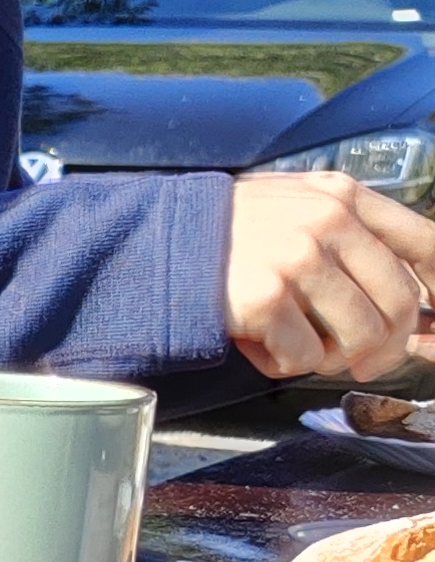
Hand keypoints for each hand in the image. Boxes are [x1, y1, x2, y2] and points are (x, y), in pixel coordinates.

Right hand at [225, 172, 434, 380]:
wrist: (155, 241)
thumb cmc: (228, 235)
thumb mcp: (297, 207)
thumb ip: (349, 235)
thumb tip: (407, 298)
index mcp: (344, 197)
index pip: (426, 242)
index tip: (431, 317)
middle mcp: (328, 221)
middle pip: (398, 303)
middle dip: (385, 346)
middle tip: (362, 361)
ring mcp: (297, 259)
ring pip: (359, 337)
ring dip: (332, 358)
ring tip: (298, 346)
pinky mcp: (265, 299)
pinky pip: (305, 358)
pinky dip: (283, 364)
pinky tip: (258, 343)